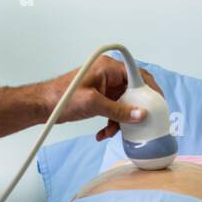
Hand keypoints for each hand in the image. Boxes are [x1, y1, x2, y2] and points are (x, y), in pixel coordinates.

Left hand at [42, 55, 164, 141]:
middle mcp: (109, 75)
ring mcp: (105, 86)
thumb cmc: (62, 98)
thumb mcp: (93, 104)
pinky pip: (114, 109)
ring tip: (112, 132)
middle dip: (134, 110)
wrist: (43, 105)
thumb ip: (118, 110)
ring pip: (124, 103)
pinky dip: (112, 121)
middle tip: (139, 124)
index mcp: (109, 68)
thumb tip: (141, 115)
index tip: (159, 103)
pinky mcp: (100, 98)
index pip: (139, 74)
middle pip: (134, 91)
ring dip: (121, 120)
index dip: (151, 88)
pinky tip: (103, 133)